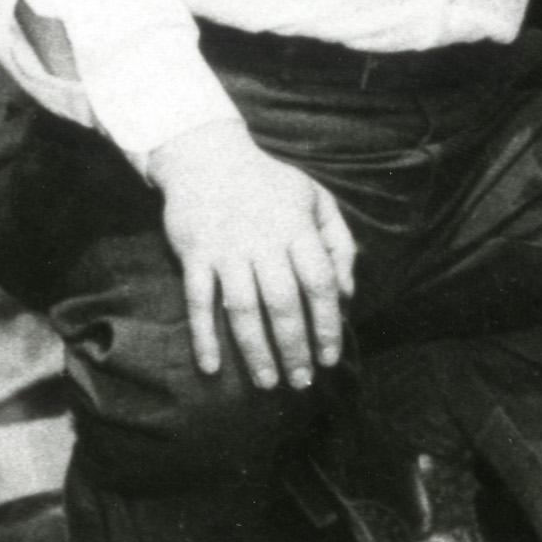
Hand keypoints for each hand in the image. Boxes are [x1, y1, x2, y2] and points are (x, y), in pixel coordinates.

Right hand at [148, 119, 358, 392]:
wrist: (208, 158)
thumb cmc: (271, 184)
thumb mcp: (315, 200)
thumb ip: (338, 244)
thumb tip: (347, 294)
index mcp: (297, 228)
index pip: (319, 282)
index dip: (327, 322)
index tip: (331, 356)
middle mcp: (263, 241)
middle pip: (283, 303)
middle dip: (295, 346)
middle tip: (302, 382)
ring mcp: (226, 250)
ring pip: (242, 309)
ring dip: (255, 350)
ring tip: (268, 383)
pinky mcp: (194, 256)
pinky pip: (198, 302)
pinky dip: (204, 335)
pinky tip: (213, 367)